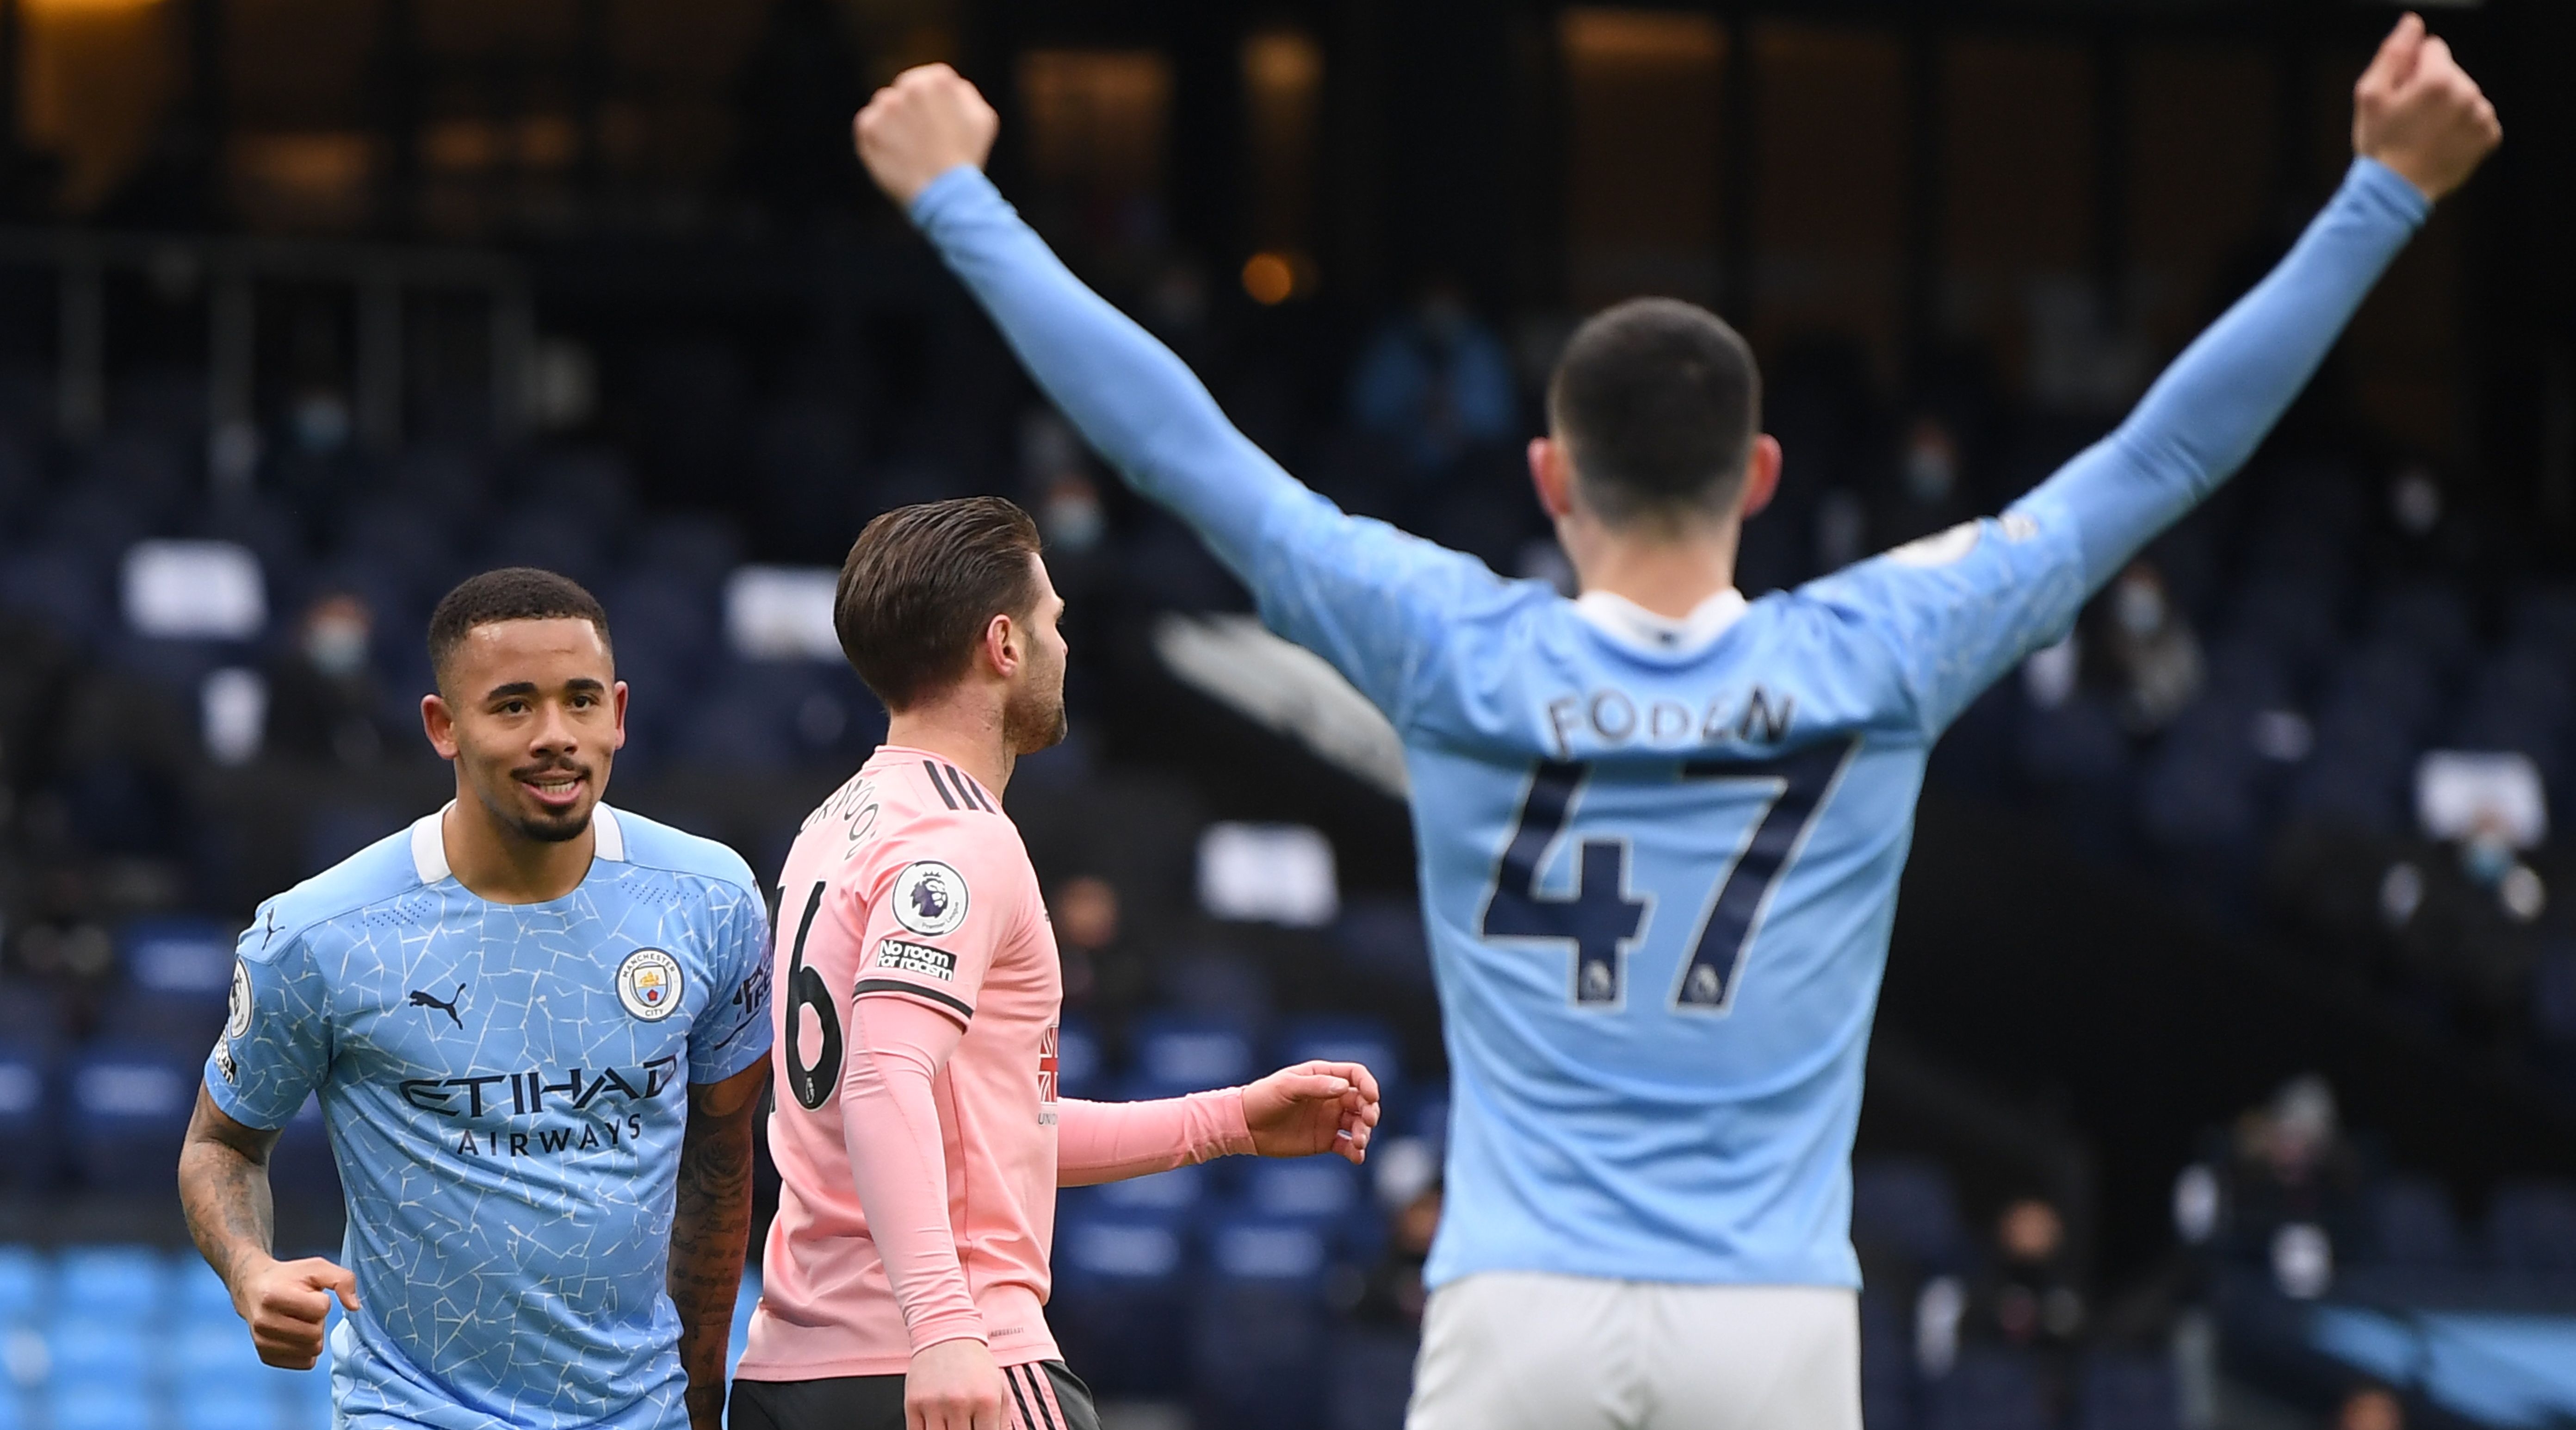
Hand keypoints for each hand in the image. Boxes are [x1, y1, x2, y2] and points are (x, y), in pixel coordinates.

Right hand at [230, 1253, 358, 1368]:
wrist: (253, 1289)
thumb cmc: (288, 1278)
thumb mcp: (317, 1268)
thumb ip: (343, 1280)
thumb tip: (354, 1306)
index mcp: (273, 1296)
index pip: (320, 1309)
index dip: (322, 1301)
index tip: (310, 1295)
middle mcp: (263, 1322)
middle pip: (316, 1333)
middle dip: (319, 1320)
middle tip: (306, 1310)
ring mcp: (262, 1342)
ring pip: (312, 1350)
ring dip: (314, 1336)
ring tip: (300, 1321)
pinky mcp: (266, 1357)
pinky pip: (304, 1363)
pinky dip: (308, 1350)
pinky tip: (297, 1335)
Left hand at [854, 63, 999, 209]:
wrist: (946, 195)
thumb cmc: (967, 157)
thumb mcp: (982, 118)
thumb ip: (963, 92)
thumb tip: (949, 85)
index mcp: (936, 80)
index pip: (929, 80)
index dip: (935, 104)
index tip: (938, 124)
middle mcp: (907, 87)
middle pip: (905, 92)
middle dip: (912, 111)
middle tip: (924, 139)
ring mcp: (885, 108)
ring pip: (885, 107)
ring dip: (895, 123)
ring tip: (910, 149)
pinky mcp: (867, 128)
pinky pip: (868, 126)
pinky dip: (878, 139)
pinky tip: (895, 155)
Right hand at [906, 1337, 1007, 1429]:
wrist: (946, 1334)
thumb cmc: (974, 1363)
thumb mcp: (999, 1388)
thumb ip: (1003, 1421)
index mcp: (986, 1400)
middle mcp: (960, 1403)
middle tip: (965, 1424)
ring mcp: (935, 1405)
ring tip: (952, 1423)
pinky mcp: (913, 1404)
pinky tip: (937, 1425)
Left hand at [1243, 1060, 1381, 1164]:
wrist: (1245, 1126)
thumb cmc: (1262, 1098)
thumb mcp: (1286, 1087)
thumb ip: (1315, 1086)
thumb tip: (1344, 1088)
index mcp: (1322, 1076)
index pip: (1355, 1075)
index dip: (1368, 1084)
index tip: (1371, 1097)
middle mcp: (1330, 1097)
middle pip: (1362, 1101)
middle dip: (1370, 1111)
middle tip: (1368, 1121)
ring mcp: (1329, 1120)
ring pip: (1358, 1124)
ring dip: (1365, 1132)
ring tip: (1359, 1143)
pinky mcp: (1325, 1140)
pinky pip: (1347, 1145)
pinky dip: (1355, 1152)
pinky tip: (1357, 1157)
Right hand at [2353, 12, 2499, 201]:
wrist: (2395, 192)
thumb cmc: (2379, 143)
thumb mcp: (2370, 95)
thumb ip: (2393, 53)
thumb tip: (2413, 23)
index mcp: (2439, 79)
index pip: (2433, 48)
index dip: (2412, 69)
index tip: (2401, 95)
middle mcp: (2468, 94)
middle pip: (2451, 71)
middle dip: (2432, 87)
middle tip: (2410, 118)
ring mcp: (2482, 116)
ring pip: (2465, 94)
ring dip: (2448, 106)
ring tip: (2426, 132)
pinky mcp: (2489, 136)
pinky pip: (2478, 117)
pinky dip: (2462, 125)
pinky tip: (2442, 140)